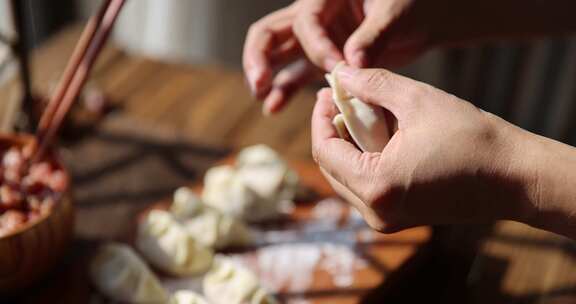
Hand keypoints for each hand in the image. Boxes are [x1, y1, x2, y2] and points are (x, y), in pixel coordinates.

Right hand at [243, 0, 433, 114]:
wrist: (424, 19)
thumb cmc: (411, 5)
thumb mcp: (396, 13)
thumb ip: (374, 35)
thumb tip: (351, 63)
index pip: (306, 22)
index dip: (317, 47)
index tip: (338, 68)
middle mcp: (315, 18)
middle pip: (270, 32)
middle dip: (259, 57)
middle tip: (259, 82)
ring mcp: (317, 41)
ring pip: (278, 56)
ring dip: (265, 76)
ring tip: (261, 96)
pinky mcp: (324, 61)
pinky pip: (296, 75)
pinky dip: (285, 90)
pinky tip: (273, 108)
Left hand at [311, 66, 536, 232]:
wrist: (515, 178)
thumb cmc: (473, 139)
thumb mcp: (418, 100)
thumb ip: (372, 85)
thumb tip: (342, 75)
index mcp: (376, 187)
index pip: (324, 151)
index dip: (321, 119)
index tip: (327, 94)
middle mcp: (376, 212)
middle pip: (331, 167)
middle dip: (333, 131)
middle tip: (343, 101)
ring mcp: (387, 220)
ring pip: (346, 178)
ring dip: (348, 146)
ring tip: (364, 116)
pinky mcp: (399, 219)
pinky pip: (366, 188)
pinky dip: (365, 160)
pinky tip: (380, 137)